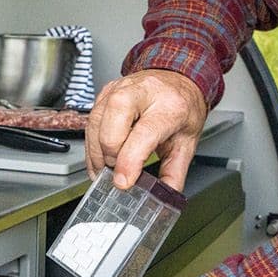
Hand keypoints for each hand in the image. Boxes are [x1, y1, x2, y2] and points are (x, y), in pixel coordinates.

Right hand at [86, 68, 208, 190]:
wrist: (177, 78)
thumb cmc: (182, 107)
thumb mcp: (187, 142)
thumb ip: (174, 174)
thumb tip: (162, 197)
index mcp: (169, 106)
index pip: (144, 133)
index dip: (129, 161)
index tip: (123, 181)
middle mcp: (143, 92)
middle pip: (112, 121)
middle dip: (110, 154)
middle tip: (117, 172)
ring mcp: (120, 88)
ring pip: (95, 121)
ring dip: (96, 152)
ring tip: (105, 171)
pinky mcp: (106, 92)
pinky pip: (90, 120)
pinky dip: (91, 144)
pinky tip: (99, 159)